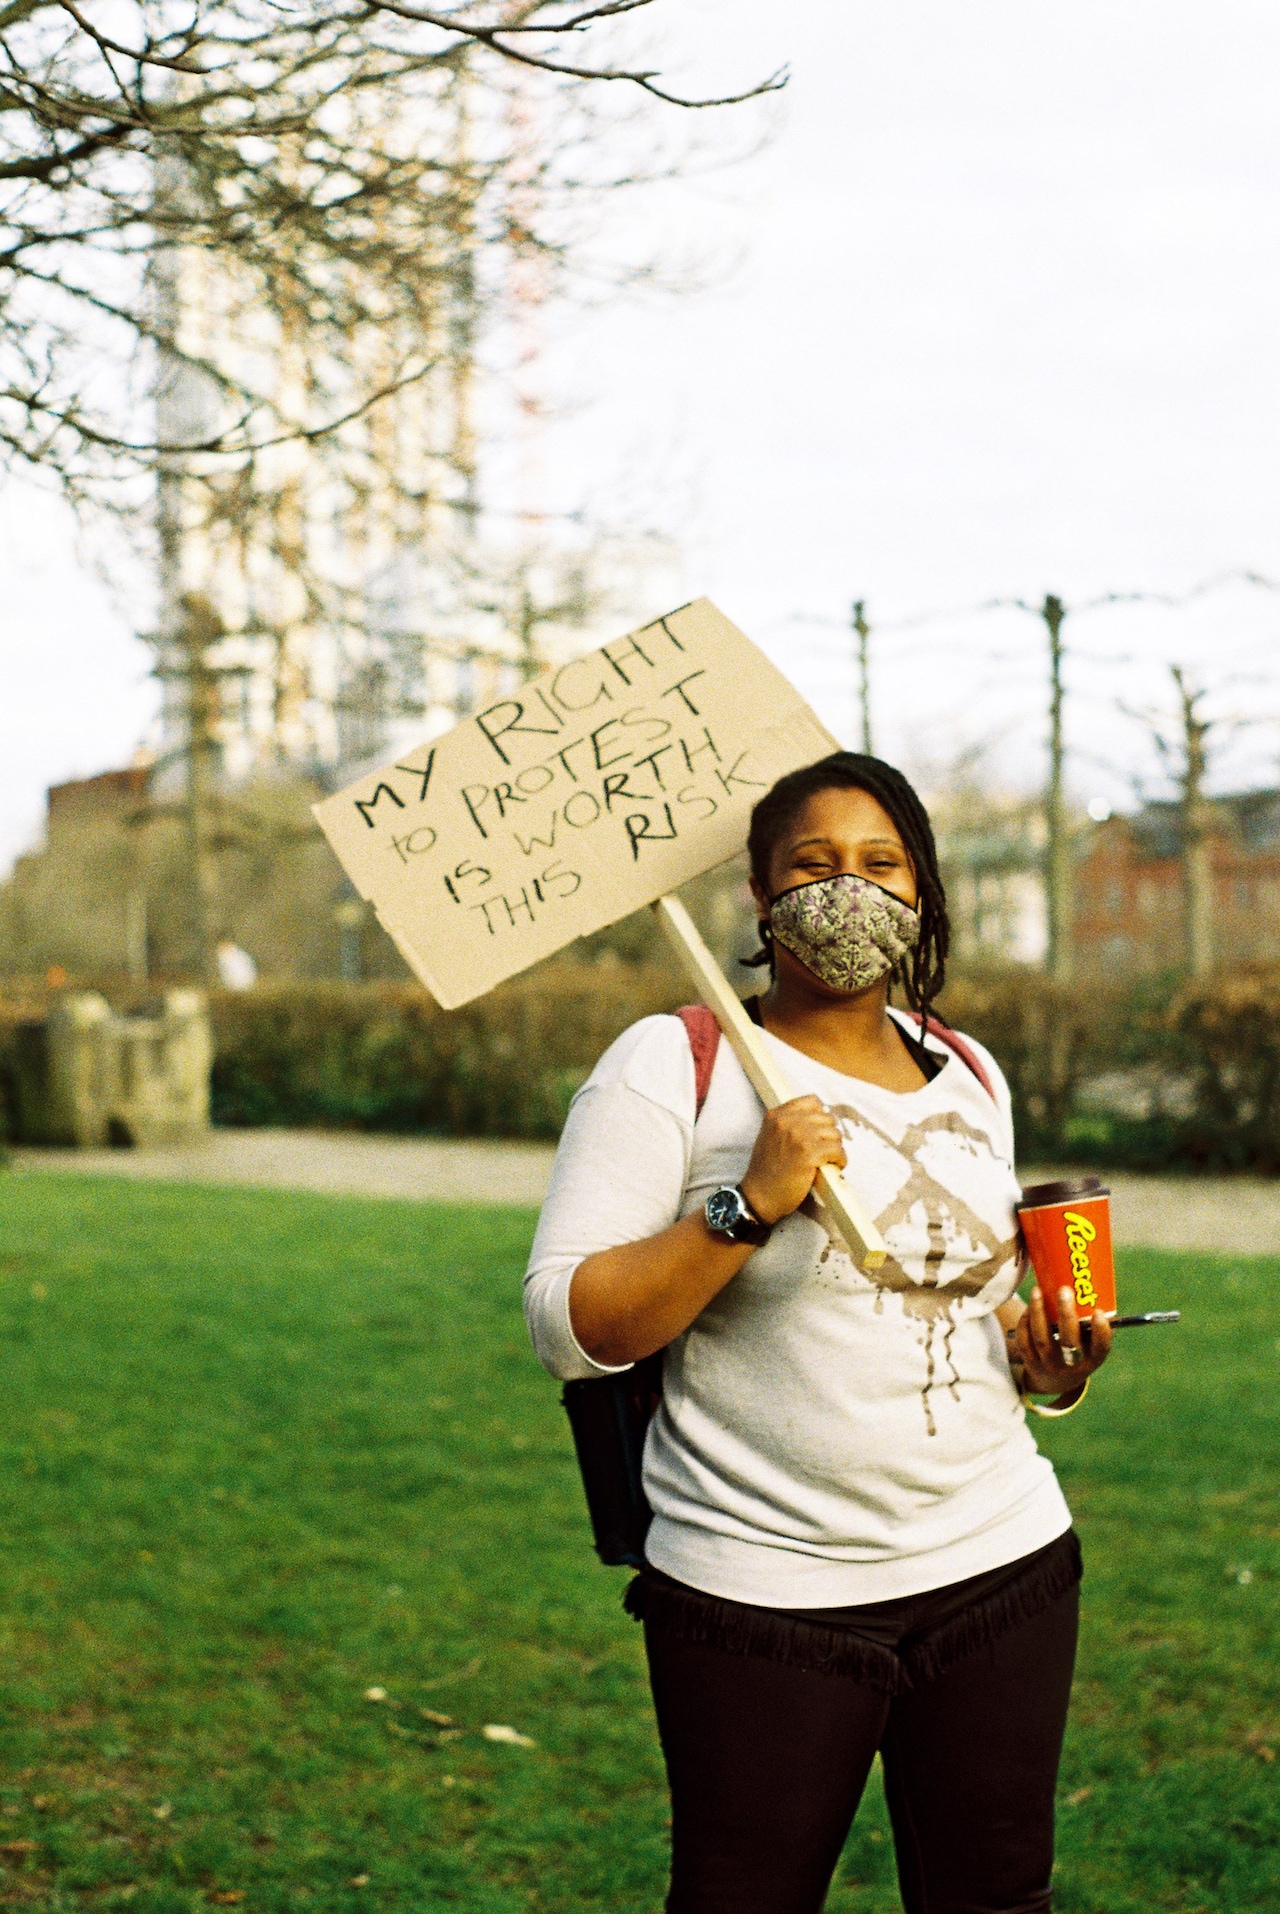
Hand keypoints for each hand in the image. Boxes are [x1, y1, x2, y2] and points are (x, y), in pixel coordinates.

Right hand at [739, 1096, 847, 1226]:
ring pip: (835, 1134)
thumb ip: (789, 1124)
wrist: (759, 1196)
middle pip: (827, 1118)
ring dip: (835, 1148)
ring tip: (827, 1160)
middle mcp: (787, 1121)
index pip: (811, 1101)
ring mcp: (798, 1136)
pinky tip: (832, 1167)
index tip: (820, 1131)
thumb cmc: (767, 1171)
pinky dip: (840, 1160)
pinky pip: (838, 1151)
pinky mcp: (809, 1154)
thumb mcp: (770, 1136)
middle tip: (825, 1150)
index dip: (820, 1117)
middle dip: (829, 1135)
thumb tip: (820, 1120)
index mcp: (776, 1115)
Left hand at [1014, 1285, 1112, 1395]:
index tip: (1098, 1312)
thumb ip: (1090, 1322)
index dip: (1100, 1332)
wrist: (1055, 1380)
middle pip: (1069, 1342)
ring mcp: (1049, 1365)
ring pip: (1042, 1340)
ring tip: (1038, 1291)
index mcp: (1092, 1360)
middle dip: (1066, 1315)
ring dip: (1039, 1313)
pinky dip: (1025, 1321)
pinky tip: (1030, 1306)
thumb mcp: (1089, 1344)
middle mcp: (1071, 1365)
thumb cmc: (1078, 1350)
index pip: (1100, 1348)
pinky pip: (1024, 1341)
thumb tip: (1089, 1286)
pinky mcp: (1030, 1361)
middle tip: (1064, 1290)